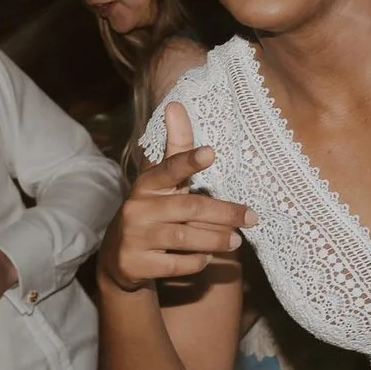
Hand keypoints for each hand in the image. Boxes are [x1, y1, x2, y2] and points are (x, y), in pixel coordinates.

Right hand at [98, 102, 252, 292]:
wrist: (119, 258)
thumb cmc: (151, 211)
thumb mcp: (160, 181)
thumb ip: (175, 148)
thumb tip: (176, 105)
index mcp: (147, 184)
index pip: (168, 168)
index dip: (189, 160)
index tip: (211, 152)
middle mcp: (137, 208)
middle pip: (189, 208)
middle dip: (225, 213)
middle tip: (251, 218)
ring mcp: (135, 237)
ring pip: (185, 238)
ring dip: (216, 239)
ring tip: (236, 240)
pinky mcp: (136, 264)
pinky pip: (176, 264)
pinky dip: (196, 261)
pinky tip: (207, 257)